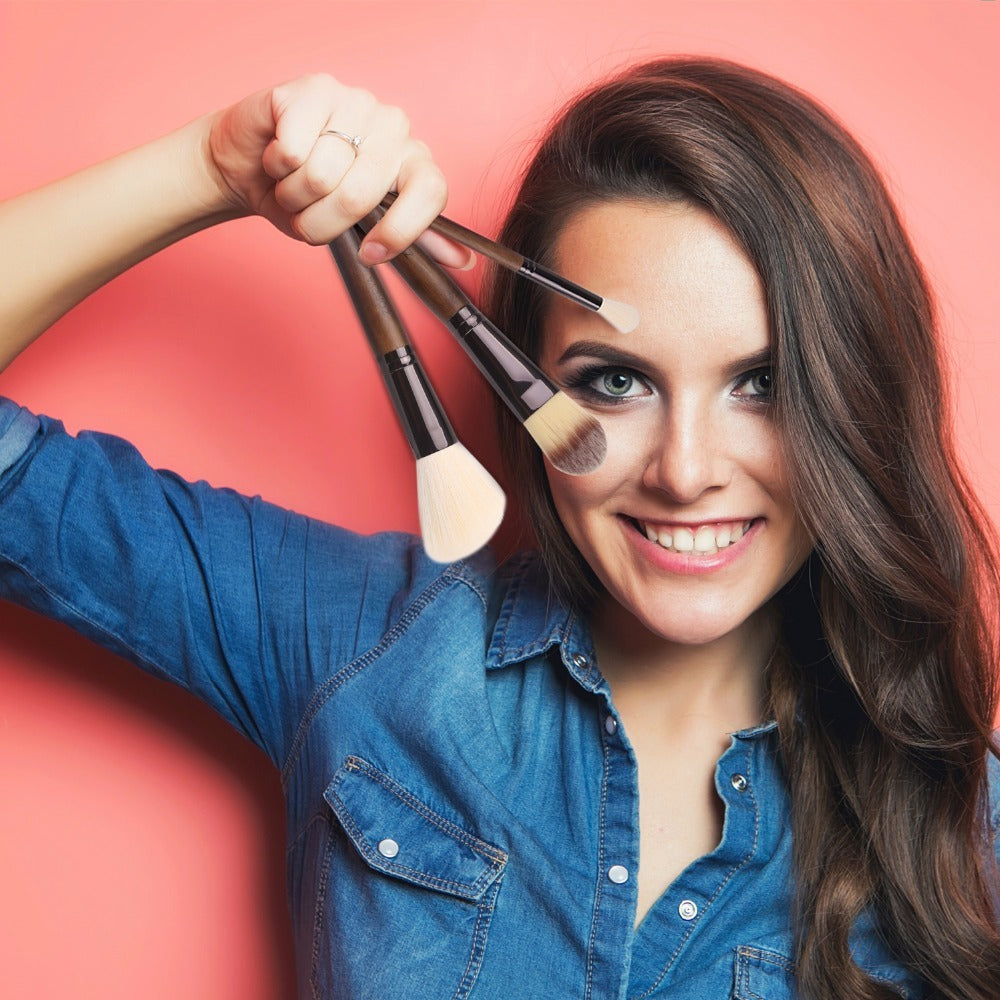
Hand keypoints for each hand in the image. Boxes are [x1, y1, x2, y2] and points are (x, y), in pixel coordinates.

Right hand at [206, 74, 471, 267]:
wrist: (252, 170)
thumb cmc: (310, 202)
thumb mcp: (364, 231)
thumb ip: (413, 240)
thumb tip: (465, 261)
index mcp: (414, 161)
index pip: (430, 192)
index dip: (398, 231)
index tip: (370, 253)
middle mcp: (394, 127)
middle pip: (361, 195)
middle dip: (322, 221)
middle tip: (308, 213)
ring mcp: (357, 100)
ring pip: (322, 175)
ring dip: (295, 195)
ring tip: (292, 183)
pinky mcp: (316, 89)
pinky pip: (293, 150)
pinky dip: (277, 166)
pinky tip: (278, 154)